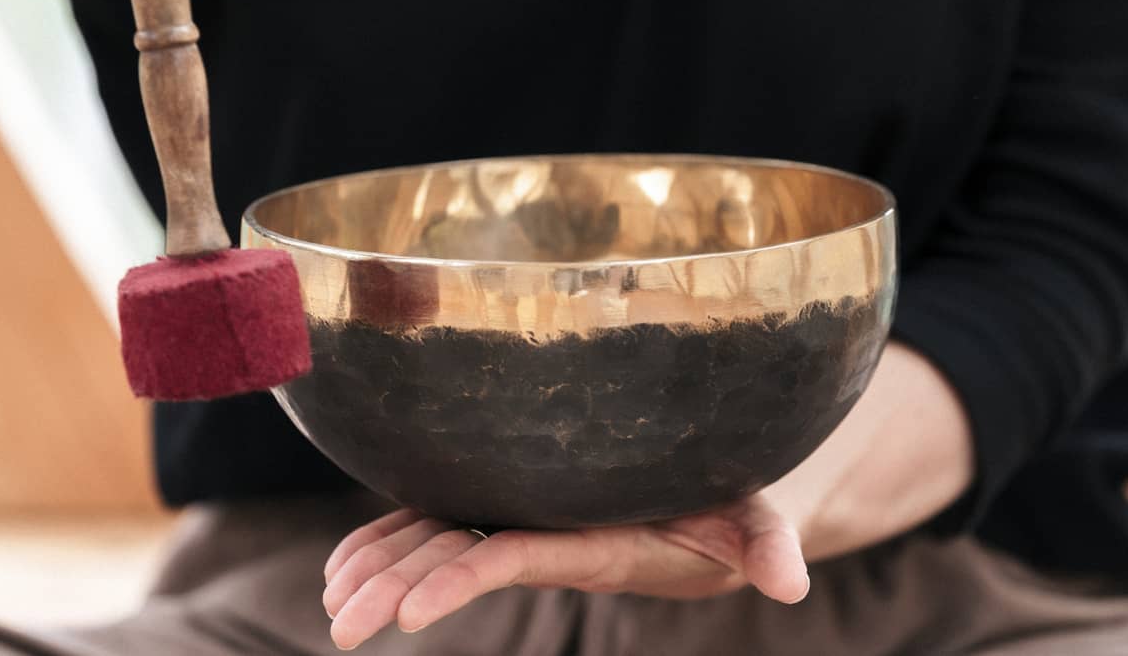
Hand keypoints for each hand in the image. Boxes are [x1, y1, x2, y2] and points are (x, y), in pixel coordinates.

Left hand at [320, 341, 972, 649]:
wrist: (700, 511)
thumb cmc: (727, 507)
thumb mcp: (754, 520)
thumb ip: (769, 545)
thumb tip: (794, 585)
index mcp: (587, 539)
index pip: (513, 556)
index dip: (459, 579)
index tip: (407, 617)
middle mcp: (542, 531)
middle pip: (457, 558)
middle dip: (396, 590)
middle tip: (339, 629)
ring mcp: (520, 515)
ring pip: (436, 540)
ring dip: (380, 569)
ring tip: (333, 603)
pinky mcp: (508, 497)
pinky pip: (436, 519)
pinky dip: (386, 538)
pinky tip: (343, 562)